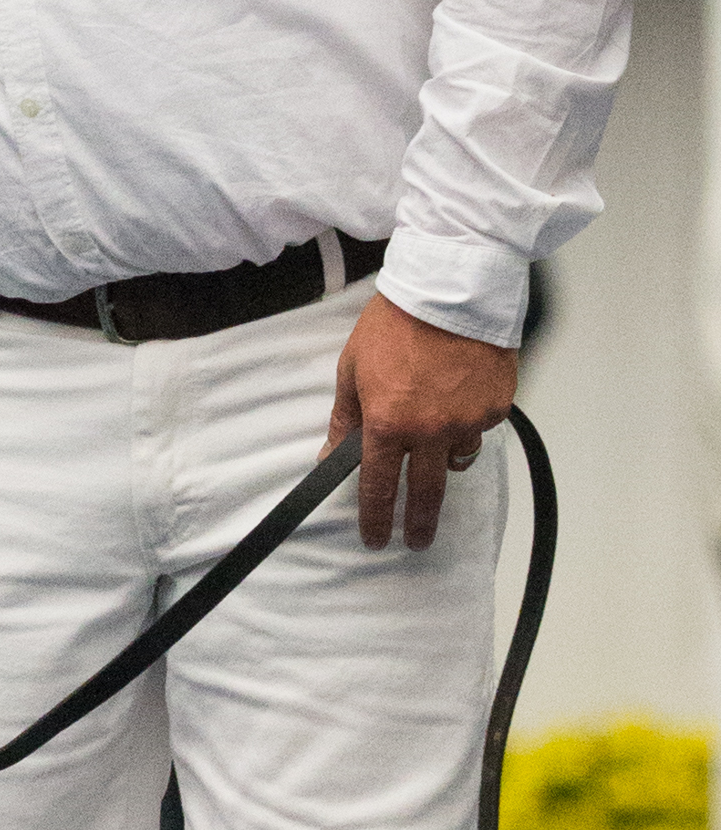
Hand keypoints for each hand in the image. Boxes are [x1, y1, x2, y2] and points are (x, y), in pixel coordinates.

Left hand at [324, 291, 516, 550]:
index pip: (378, 487)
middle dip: (418, 524)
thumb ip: (344, 419)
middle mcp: (429, 431)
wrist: (450, 288)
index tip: (375, 538)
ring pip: (455, 460)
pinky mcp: (496, 407)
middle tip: (416, 542)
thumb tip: (332, 456)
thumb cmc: (394, 324)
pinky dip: (467, 422)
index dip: (375, 518)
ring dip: (443, 458)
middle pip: (424, 494)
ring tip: (436, 428)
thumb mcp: (352, 369)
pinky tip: (458, 393)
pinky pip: (478, 429)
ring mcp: (467, 422)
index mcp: (387, 423)